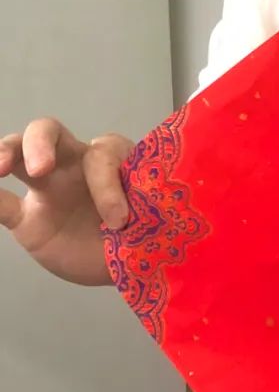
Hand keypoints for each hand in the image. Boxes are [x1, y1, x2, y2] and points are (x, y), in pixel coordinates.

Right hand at [0, 118, 133, 284]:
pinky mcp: (28, 220)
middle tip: (40, 169)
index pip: (99, 154)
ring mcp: (46, 190)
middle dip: (40, 143)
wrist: (134, 260)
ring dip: (5, 154)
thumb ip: (140, 202)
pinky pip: (2, 204)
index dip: (108, 185)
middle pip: (48, 131)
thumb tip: (120, 214)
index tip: (119, 220)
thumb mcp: (151, 211)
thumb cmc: (146, 225)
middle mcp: (73, 165)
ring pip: (17, 155)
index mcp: (108, 157)